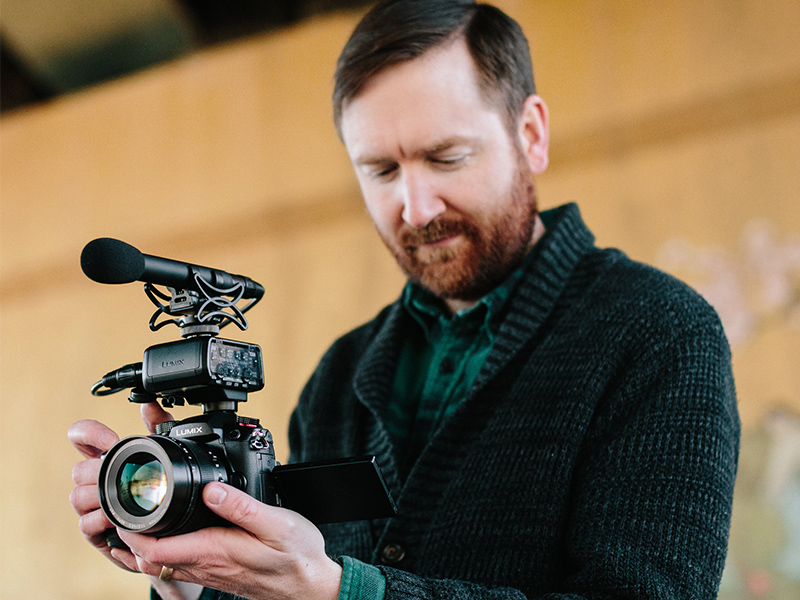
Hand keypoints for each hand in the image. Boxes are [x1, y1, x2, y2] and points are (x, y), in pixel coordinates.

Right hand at [67, 403, 173, 570]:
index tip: (110, 439)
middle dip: (100, 471)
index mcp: (106, 457)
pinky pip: (86, 524)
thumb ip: (159, 426)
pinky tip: (117, 520)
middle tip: (122, 474)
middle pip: (79, 469)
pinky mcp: (93, 532)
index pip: (81, 437)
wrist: (163, 533)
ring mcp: (90, 506)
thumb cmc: (158, 488)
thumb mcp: (163, 455)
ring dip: (99, 497)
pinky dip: (101, 521)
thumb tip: (150, 404)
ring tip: (121, 497)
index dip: (88, 433)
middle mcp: (93, 480)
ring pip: (78, 496)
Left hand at [115, 483, 342, 599]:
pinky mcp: (216, 572)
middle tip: (116, 507)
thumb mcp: (277, 524)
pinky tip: (161, 536)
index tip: (120, 508)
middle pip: (150, 558)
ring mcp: (209, 571)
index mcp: (215, 551)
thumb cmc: (297, 557)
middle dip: (128, 536)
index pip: (156, 549)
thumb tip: (210, 489)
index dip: (132, 531)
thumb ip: (242, 506)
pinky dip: (159, 552)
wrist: (310, 587)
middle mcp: (206, 565)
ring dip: (141, 545)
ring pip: (160, 564)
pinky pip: (175, 565)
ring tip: (129, 519)